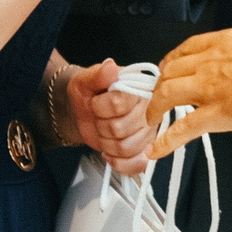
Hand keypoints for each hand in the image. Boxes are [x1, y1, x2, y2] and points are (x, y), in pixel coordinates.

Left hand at [65, 57, 151, 175]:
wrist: (83, 112)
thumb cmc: (88, 94)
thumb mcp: (86, 80)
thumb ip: (98, 74)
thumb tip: (110, 67)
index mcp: (139, 89)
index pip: (119, 103)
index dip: (100, 107)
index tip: (95, 102)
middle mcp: (149, 110)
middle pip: (120, 129)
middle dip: (101, 126)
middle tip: (99, 118)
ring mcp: (148, 132)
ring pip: (126, 148)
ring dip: (106, 143)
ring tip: (104, 132)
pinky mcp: (144, 151)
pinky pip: (138, 164)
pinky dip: (119, 162)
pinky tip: (109, 153)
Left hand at [148, 28, 231, 158]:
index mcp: (220, 44)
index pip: (184, 50)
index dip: (171, 61)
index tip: (168, 67)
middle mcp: (207, 64)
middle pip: (169, 71)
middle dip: (159, 84)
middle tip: (157, 95)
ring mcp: (208, 90)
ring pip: (166, 95)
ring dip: (155, 108)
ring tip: (152, 119)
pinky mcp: (215, 115)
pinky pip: (183, 129)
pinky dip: (166, 141)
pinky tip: (157, 150)